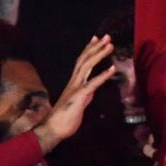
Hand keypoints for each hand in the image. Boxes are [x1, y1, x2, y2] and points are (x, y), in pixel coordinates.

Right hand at [34, 35, 116, 153]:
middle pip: (85, 59)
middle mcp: (74, 82)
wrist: (53, 130)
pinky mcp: (80, 97)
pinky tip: (112, 69)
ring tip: (110, 45)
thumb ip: (85, 95)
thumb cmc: (64, 119)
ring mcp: (76, 88)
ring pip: (87, 66)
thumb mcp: (78, 103)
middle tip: (107, 36)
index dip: (89, 49)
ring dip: (99, 54)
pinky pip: (93, 83)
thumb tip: (91, 90)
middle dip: (96, 47)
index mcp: (74, 82)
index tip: (96, 38)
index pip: (81, 61)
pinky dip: (103, 75)